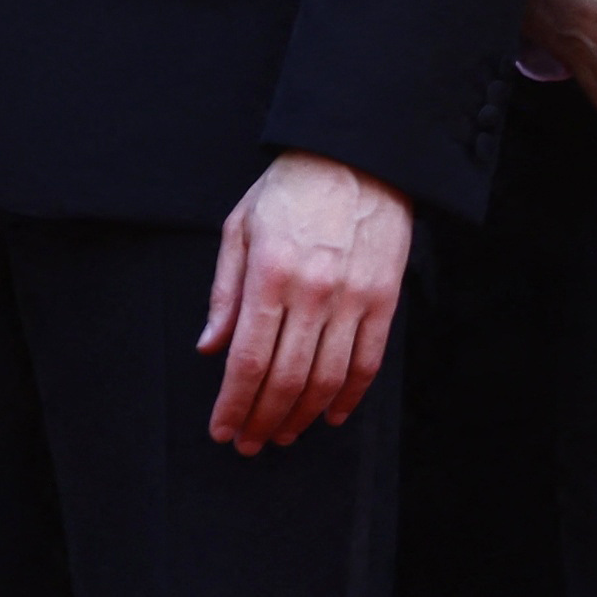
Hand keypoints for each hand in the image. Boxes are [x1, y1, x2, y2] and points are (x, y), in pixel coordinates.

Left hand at [198, 151, 410, 455]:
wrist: (358, 153)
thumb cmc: (291, 188)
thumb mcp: (240, 228)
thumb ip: (225, 290)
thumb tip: (210, 346)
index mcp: (270, 275)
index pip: (248, 360)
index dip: (233, 404)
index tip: (222, 430)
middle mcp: (313, 291)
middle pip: (285, 378)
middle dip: (262, 420)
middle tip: (249, 443)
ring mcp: (354, 297)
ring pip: (327, 377)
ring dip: (302, 416)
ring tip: (283, 434)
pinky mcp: (385, 296)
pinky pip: (369, 359)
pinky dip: (350, 395)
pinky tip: (330, 414)